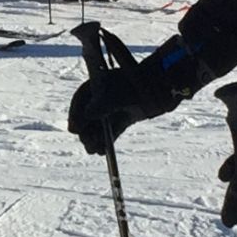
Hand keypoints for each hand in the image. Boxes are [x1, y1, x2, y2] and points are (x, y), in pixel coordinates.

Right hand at [68, 58, 183, 154]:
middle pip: (87, 116)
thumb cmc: (137, 85)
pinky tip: (103, 151)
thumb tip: (86, 116)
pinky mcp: (123, 118)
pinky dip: (107, 140)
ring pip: (99, 126)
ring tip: (95, 151)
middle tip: (87, 144)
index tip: (75, 130)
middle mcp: (102, 96)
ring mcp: (113, 108)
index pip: (80, 101)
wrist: (161, 86)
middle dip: (86, 131)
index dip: (76, 115)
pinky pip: (111, 130)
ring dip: (95, 139)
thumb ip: (102, 105)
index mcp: (97, 84)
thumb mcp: (117, 94)